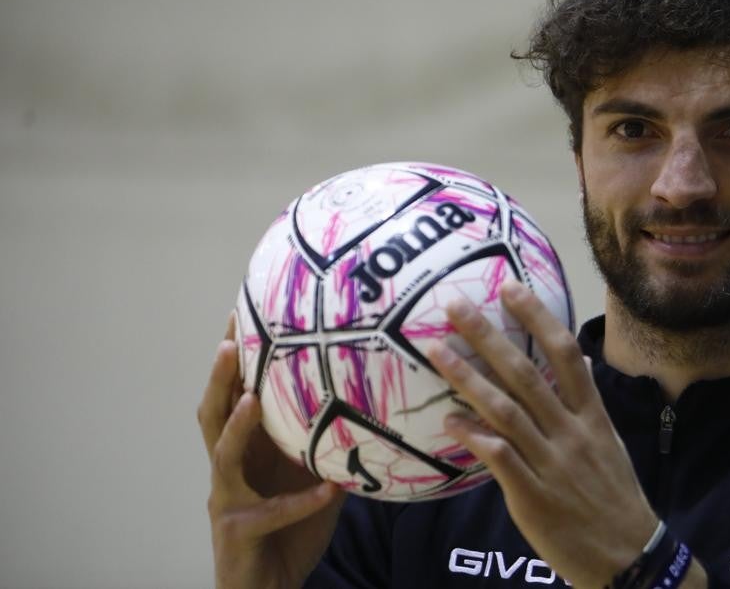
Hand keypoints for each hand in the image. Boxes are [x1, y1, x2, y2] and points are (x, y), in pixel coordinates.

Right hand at [198, 313, 345, 588]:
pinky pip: (270, 513)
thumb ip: (325, 441)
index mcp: (246, 450)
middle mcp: (229, 470)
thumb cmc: (290, 529)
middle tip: (232, 341)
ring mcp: (227, 500)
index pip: (234, 394)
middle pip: (213, 413)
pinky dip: (299, 501)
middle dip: (221, 377)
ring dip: (237, 426)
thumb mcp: (312, 476)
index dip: (234, 358)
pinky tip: (326, 490)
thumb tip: (370, 399)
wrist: (271, 587)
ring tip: (252, 398)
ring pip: (223, 456)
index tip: (240, 313)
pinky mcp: (238, 532)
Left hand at [427, 280, 705, 587]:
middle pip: (526, 374)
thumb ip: (588, 402)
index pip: (565, 354)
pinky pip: (500, 459)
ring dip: (468, 379)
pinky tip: (448, 422)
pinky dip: (474, 437)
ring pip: (506, 411)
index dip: (537, 318)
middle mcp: (571, 432)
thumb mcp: (609, 442)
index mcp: (591, 415)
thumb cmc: (614, 495)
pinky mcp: (533, 495)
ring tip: (436, 353)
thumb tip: (581, 360)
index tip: (509, 287)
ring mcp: (551, 462)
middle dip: (488, 336)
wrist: (628, 554)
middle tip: (454, 305)